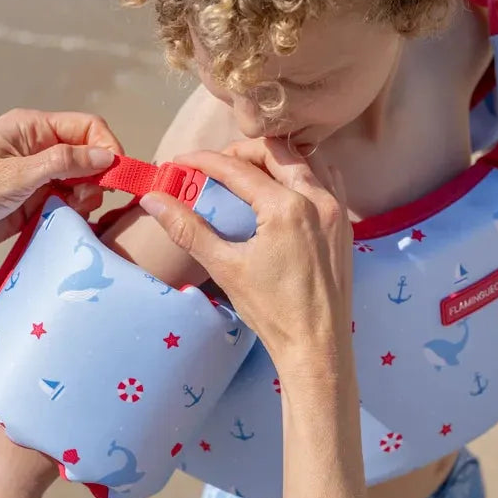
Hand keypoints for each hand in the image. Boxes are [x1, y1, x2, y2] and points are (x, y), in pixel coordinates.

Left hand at [0, 108, 122, 269]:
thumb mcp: (13, 175)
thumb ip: (63, 164)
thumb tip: (107, 156)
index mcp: (30, 128)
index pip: (86, 127)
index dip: (107, 148)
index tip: (115, 176)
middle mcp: (37, 150)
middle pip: (89, 157)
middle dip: (97, 178)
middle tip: (85, 201)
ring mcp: (36, 180)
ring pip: (81, 185)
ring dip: (85, 199)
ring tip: (69, 214)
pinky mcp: (32, 207)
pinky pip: (67, 207)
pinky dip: (73, 215)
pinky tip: (65, 224)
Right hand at [138, 139, 352, 369]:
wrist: (316, 346)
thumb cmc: (271, 311)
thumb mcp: (224, 267)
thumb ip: (188, 229)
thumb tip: (152, 199)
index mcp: (286, 207)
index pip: (237, 169)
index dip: (204, 161)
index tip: (181, 163)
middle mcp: (317, 199)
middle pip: (276, 152)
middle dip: (241, 151)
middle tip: (216, 166)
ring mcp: (336, 211)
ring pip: (306, 161)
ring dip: (275, 158)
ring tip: (249, 173)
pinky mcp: (344, 225)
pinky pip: (327, 180)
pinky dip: (304, 173)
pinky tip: (285, 189)